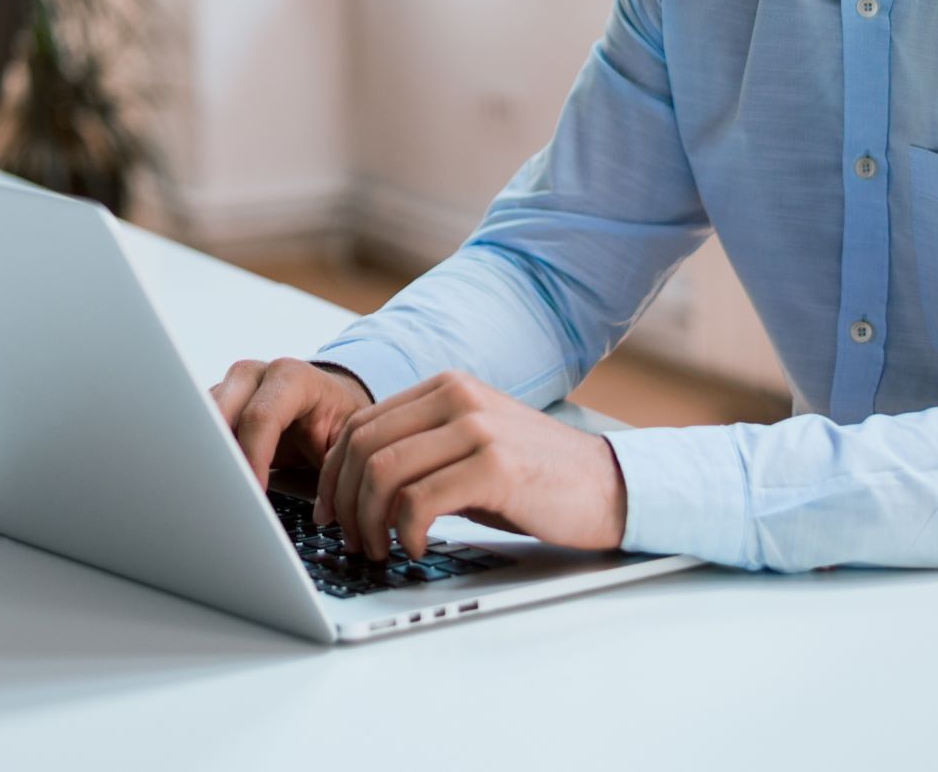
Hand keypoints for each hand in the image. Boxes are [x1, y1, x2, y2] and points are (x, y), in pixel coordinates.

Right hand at [209, 357, 374, 485]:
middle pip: (219, 413)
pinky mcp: (216, 404)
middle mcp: (255, 375)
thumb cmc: (338, 421)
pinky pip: (198, 428)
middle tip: (226, 493)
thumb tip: (323, 508)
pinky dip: (204, 454)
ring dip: (207, 454)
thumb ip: (334, 465)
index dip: (254, 458)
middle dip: (220, 455)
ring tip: (217, 490)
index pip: (261, 417)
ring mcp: (230, 387)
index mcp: (291, 378)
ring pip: (202, 420)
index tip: (254, 492)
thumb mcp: (345, 440)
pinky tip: (213, 479)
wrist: (329, 403)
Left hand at [317, 369, 627, 560]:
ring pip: (383, 472)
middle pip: (362, 446)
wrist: (607, 488)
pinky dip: (405, 532)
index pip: (360, 425)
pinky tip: (417, 548)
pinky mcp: (495, 466)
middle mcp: (457, 397)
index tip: (330, 512)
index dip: (332, 474)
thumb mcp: (469, 448)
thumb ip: (419, 450)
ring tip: (381, 549)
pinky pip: (419, 500)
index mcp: (445, 387)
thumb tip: (353, 485)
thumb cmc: (533, 478)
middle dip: (345, 501)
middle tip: (350, 539)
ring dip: (370, 522)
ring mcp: (476, 428)